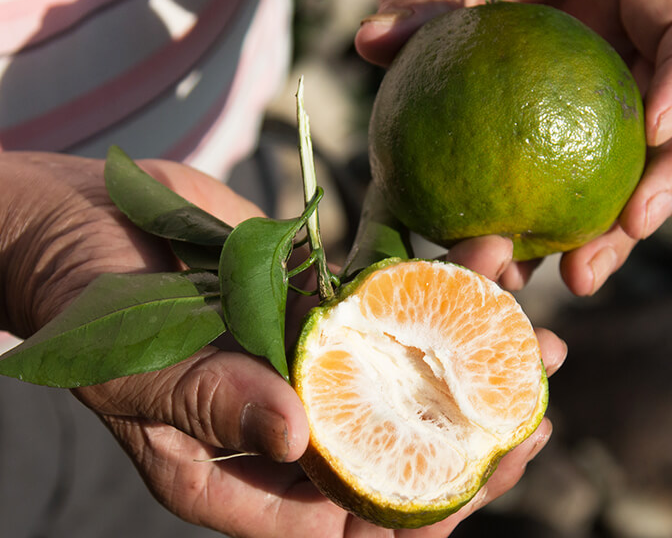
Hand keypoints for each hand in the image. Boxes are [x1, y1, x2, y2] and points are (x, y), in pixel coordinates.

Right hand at [0, 152, 566, 536]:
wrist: (73, 223)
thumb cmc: (79, 304)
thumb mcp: (134, 367)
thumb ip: (210, 402)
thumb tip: (296, 438)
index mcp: (239, 470)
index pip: (345, 516)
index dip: (419, 505)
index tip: (484, 468)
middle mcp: (283, 420)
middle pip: (394, 450)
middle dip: (470, 436)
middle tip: (534, 413)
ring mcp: (303, 358)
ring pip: (402, 375)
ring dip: (469, 358)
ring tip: (539, 339)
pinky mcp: (311, 302)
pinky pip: (384, 307)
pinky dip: (434, 294)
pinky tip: (485, 274)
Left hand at [355, 0, 671, 295]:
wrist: (472, 17)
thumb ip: (424, 4)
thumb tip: (370, 39)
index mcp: (635, 3)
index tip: (657, 127)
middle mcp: (645, 66)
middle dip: (671, 181)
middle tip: (633, 227)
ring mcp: (624, 119)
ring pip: (647, 182)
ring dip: (619, 235)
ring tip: (580, 275)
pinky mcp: (591, 163)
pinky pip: (587, 206)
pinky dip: (563, 242)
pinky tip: (524, 270)